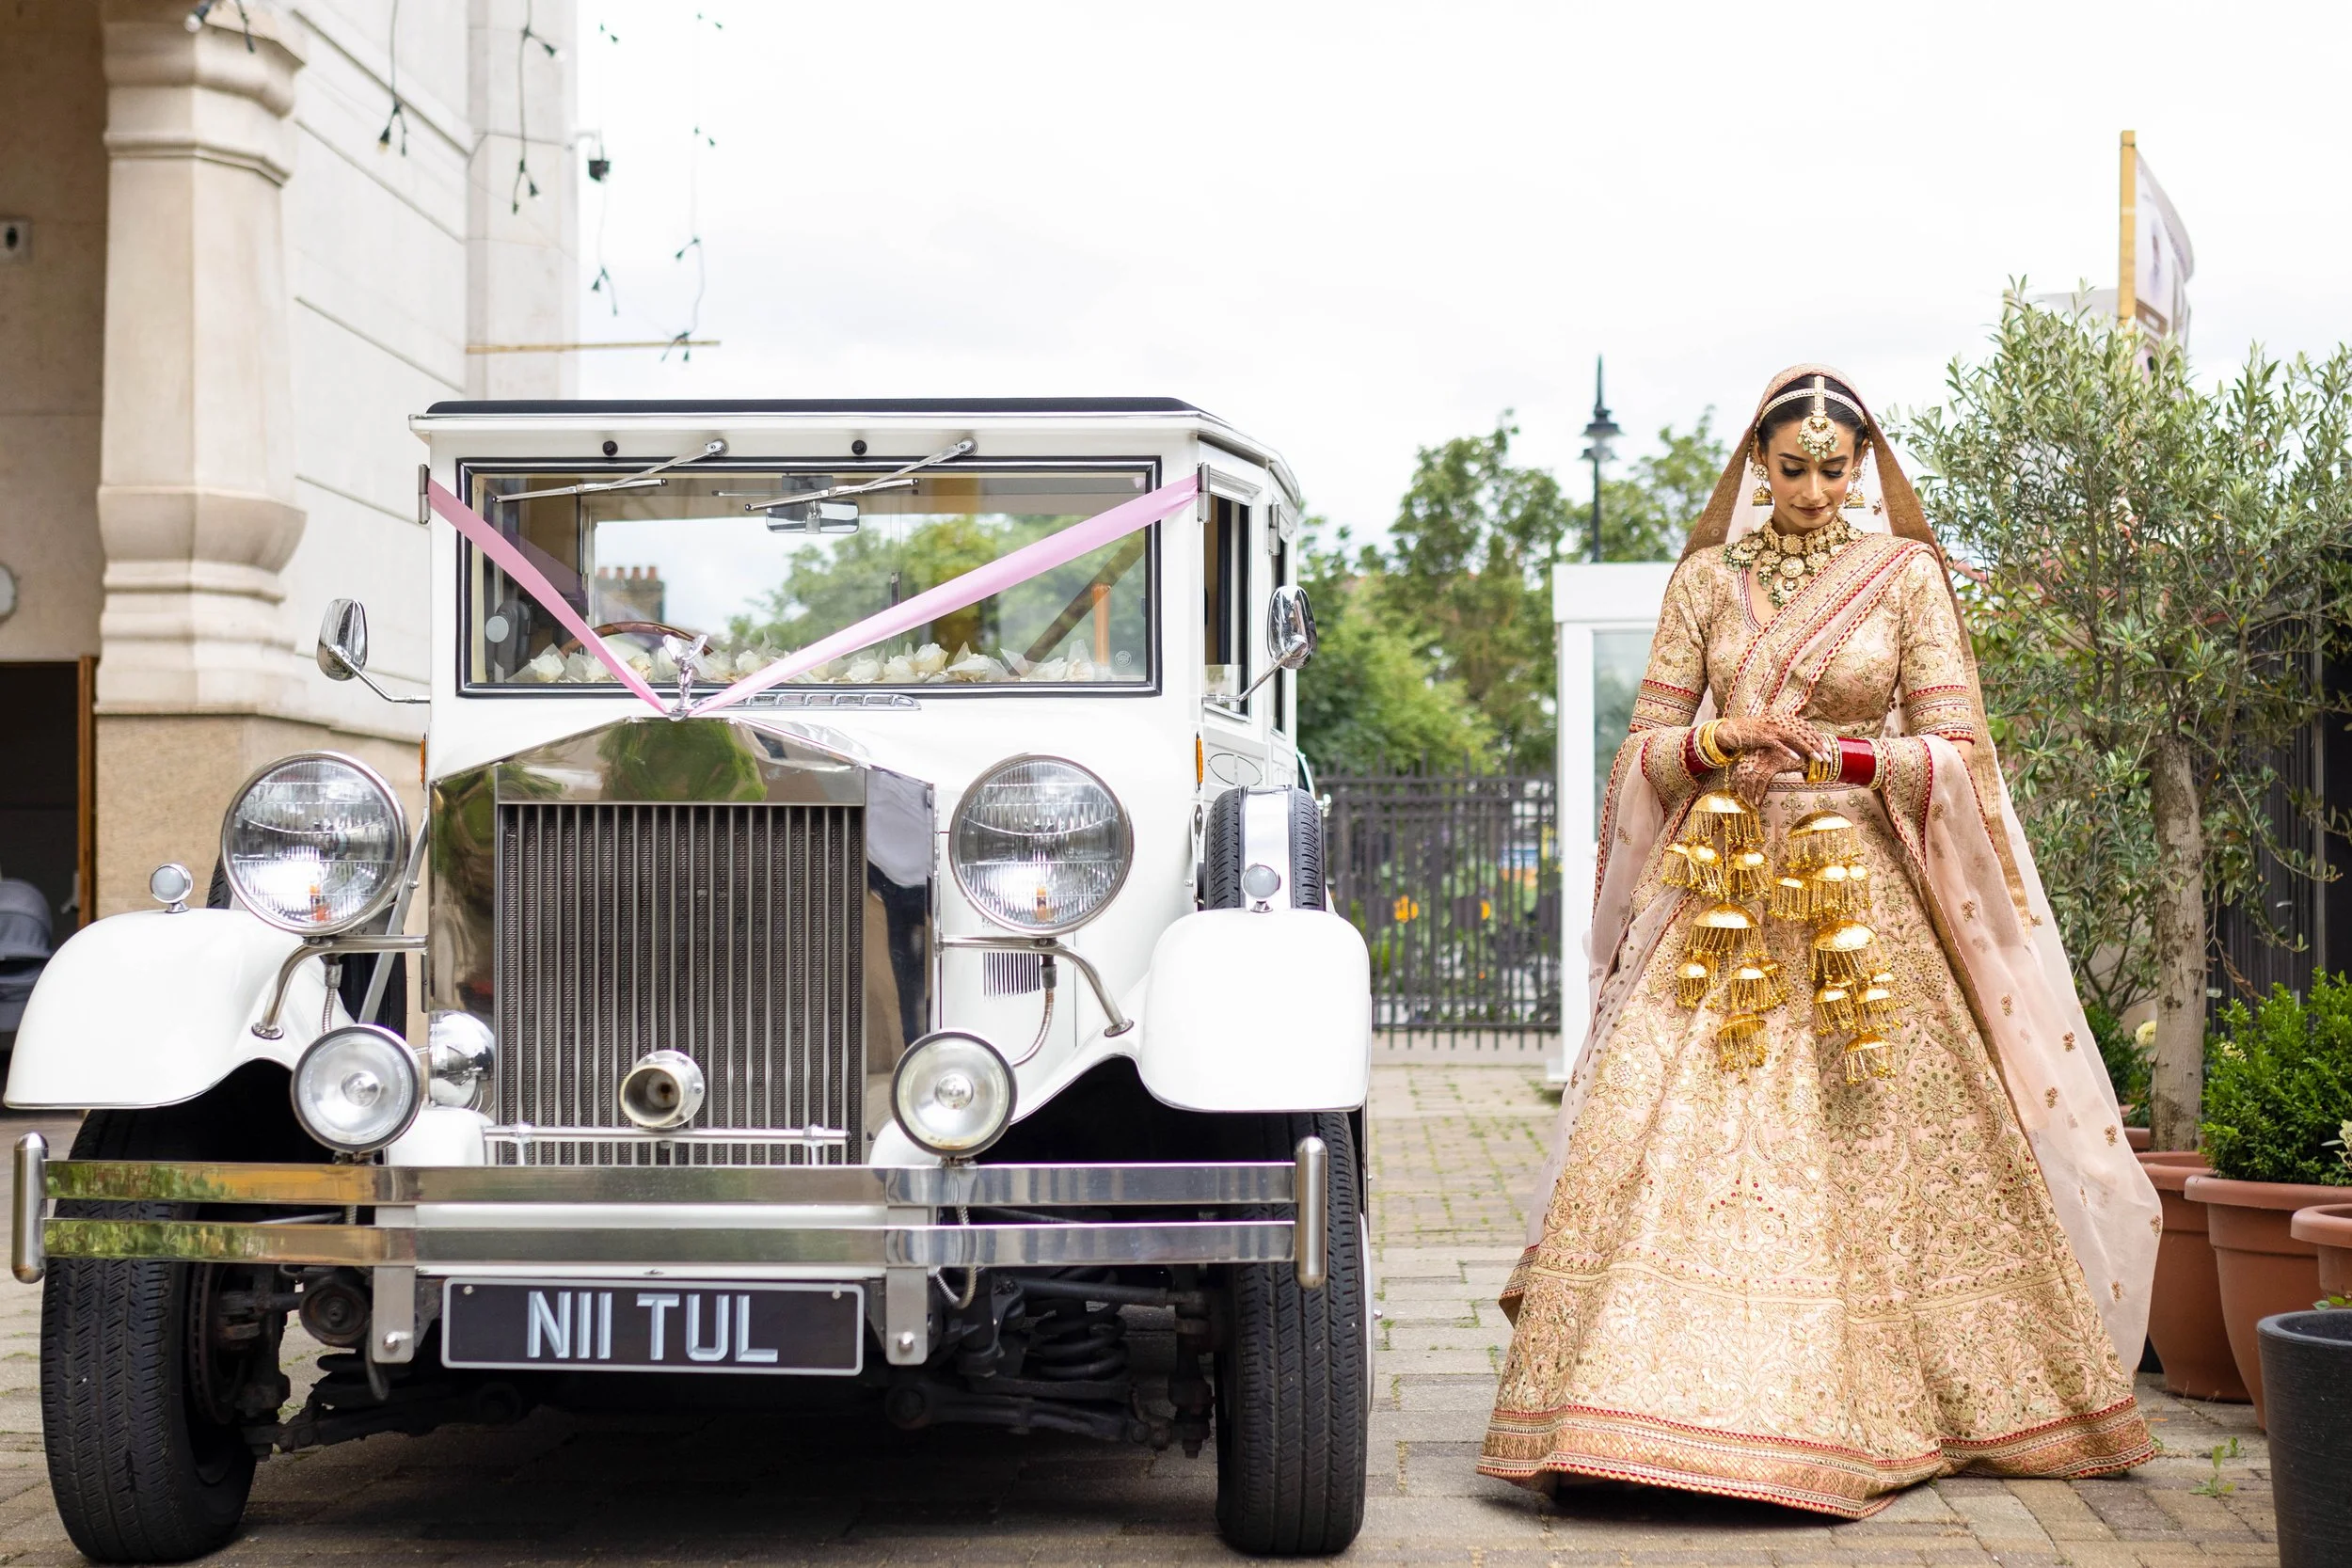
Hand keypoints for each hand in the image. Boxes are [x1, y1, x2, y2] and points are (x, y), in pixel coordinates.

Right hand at [1714, 716, 1833, 765]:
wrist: (1735, 729)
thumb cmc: (1756, 732)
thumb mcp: (1774, 729)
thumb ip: (1787, 732)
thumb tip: (1802, 742)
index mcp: (1785, 718)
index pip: (1807, 727)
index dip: (1818, 737)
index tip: (1827, 748)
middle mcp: (1781, 721)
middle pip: (1805, 733)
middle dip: (1818, 746)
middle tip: (1828, 758)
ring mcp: (1772, 729)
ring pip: (1796, 739)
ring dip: (1809, 750)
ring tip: (1818, 760)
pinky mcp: (1763, 737)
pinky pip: (1778, 745)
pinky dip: (1788, 751)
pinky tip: (1797, 759)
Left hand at [1729, 743, 1800, 807]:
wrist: (1815, 751)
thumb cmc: (1802, 757)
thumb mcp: (1787, 762)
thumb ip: (1777, 768)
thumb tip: (1769, 780)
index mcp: (1765, 754)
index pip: (1749, 770)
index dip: (1745, 783)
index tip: (1747, 794)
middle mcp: (1765, 755)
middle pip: (1748, 774)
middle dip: (1746, 790)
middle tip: (1747, 801)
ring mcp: (1769, 759)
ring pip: (1752, 778)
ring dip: (1750, 793)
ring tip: (1752, 804)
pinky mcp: (1776, 763)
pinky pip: (1763, 780)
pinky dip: (1759, 791)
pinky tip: (1758, 801)